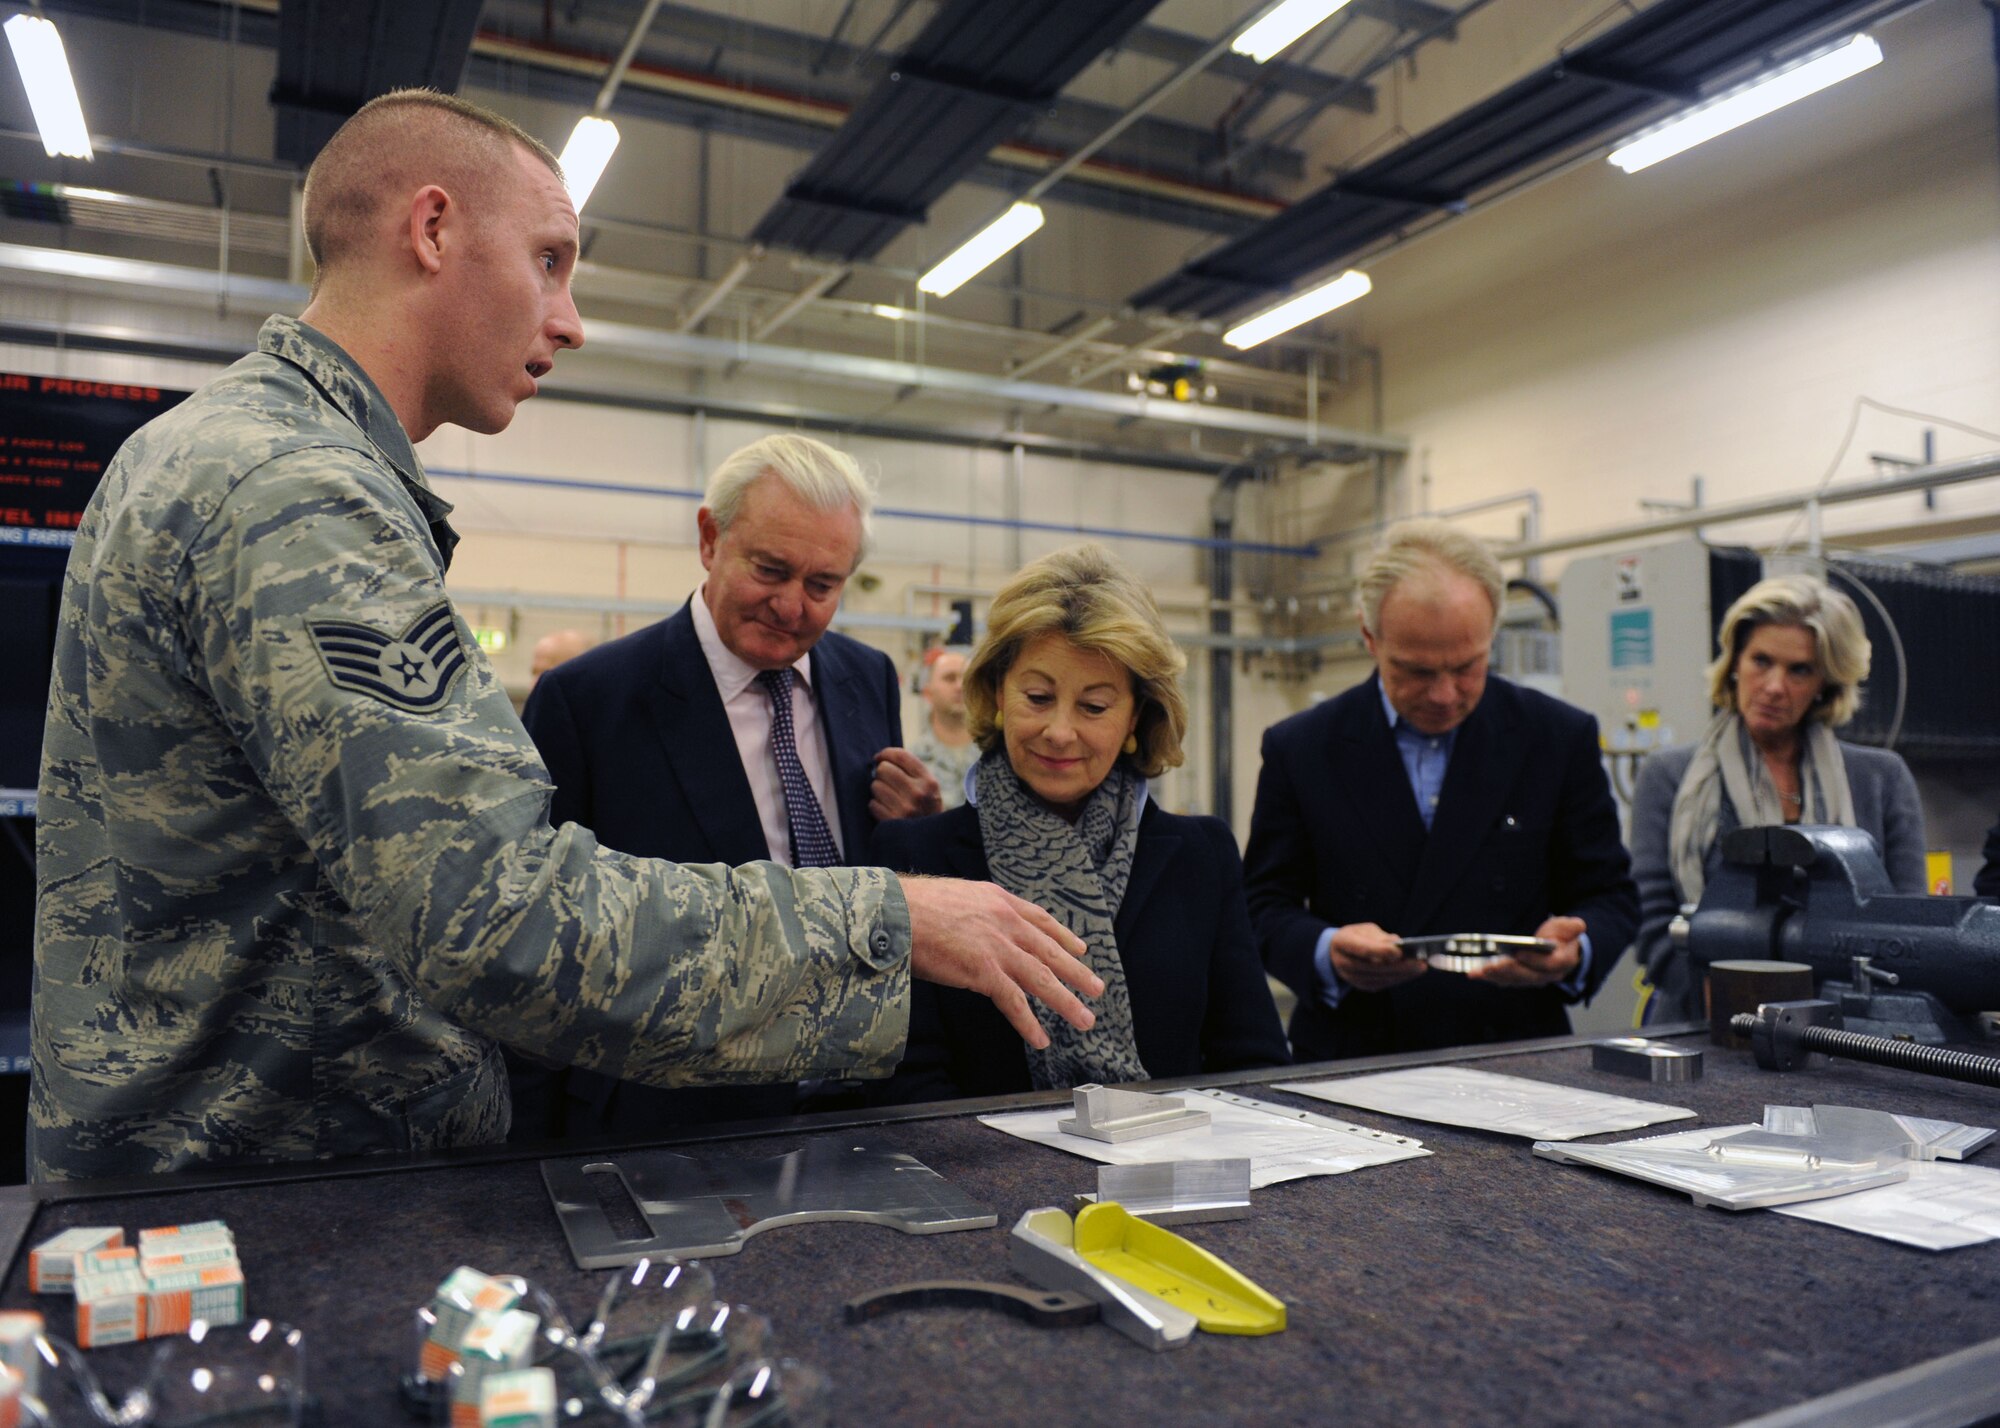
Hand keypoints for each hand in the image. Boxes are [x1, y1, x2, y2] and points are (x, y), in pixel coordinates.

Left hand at [870, 747, 942, 821]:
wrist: (931, 841)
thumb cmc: (925, 808)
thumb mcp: (929, 788)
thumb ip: (912, 771)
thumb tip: (881, 758)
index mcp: (929, 781)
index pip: (901, 756)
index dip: (886, 753)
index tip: (880, 757)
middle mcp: (918, 793)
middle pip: (884, 769)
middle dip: (882, 774)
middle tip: (887, 782)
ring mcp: (905, 808)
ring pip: (875, 786)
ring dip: (878, 791)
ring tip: (889, 798)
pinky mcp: (892, 821)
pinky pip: (872, 804)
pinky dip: (876, 806)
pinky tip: (886, 810)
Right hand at [898, 875, 1101, 1046]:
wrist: (896, 912)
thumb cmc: (913, 906)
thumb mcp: (955, 896)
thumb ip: (974, 912)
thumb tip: (973, 926)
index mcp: (998, 900)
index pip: (1041, 919)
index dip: (1063, 936)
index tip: (1079, 947)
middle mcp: (1005, 921)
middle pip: (1050, 952)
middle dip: (1077, 972)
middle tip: (1096, 989)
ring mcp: (998, 947)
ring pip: (1042, 979)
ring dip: (1066, 1002)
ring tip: (1084, 1019)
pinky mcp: (984, 971)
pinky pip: (1014, 1002)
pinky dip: (1029, 1023)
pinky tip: (1040, 1039)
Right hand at [1328, 922, 1425, 991]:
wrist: (1337, 952)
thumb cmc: (1356, 936)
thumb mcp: (1365, 929)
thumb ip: (1380, 936)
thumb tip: (1398, 943)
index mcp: (1342, 942)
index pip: (1362, 949)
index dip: (1380, 951)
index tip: (1399, 952)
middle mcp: (1343, 962)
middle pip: (1374, 967)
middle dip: (1399, 966)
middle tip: (1420, 963)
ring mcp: (1351, 977)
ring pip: (1380, 978)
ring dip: (1403, 974)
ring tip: (1421, 967)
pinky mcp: (1361, 986)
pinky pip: (1382, 984)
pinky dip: (1398, 978)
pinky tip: (1411, 973)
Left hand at [1469, 915, 1584, 987]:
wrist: (1560, 950)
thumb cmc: (1562, 938)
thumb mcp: (1569, 928)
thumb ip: (1571, 927)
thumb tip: (1578, 925)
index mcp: (1562, 962)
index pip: (1549, 964)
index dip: (1534, 959)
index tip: (1520, 952)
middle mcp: (1546, 975)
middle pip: (1527, 976)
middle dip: (1508, 970)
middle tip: (1491, 965)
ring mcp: (1530, 979)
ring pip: (1512, 980)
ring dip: (1495, 975)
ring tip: (1478, 970)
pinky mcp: (1517, 979)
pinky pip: (1502, 979)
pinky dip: (1488, 977)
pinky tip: (1473, 972)